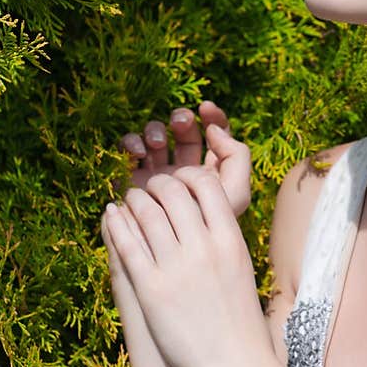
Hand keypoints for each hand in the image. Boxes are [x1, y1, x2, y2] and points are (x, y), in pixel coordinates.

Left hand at [103, 167, 269, 366]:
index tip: (177, 180)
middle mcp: (204, 248)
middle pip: (173, 192)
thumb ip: (223, 237)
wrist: (235, 366)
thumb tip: (203, 213)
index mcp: (231, 240)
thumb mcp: (241, 268)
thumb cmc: (240, 321)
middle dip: (156, 183)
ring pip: (146, 213)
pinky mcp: (151, 290)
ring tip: (128, 200)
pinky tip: (111, 216)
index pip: (207, 184)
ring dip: (133, 200)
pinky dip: (115, 225)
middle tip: (147, 187)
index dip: (187, 175)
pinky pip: (127, 245)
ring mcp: (176, 268)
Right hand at [119, 100, 250, 216]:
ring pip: (156, 136)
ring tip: (158, 143)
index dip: (212, 115)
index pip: (214, 132)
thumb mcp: (236, 193)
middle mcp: (184, 169)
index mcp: (211, 170)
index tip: (205, 109)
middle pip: (184, 131)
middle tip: (180, 123)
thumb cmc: (211, 229)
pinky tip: (136, 151)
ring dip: (156, 131)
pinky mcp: (133, 178)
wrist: (175, 258)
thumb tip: (213, 128)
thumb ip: (237, 157)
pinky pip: (130, 151)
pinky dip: (132, 143)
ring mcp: (158, 173)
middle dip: (182, 121)